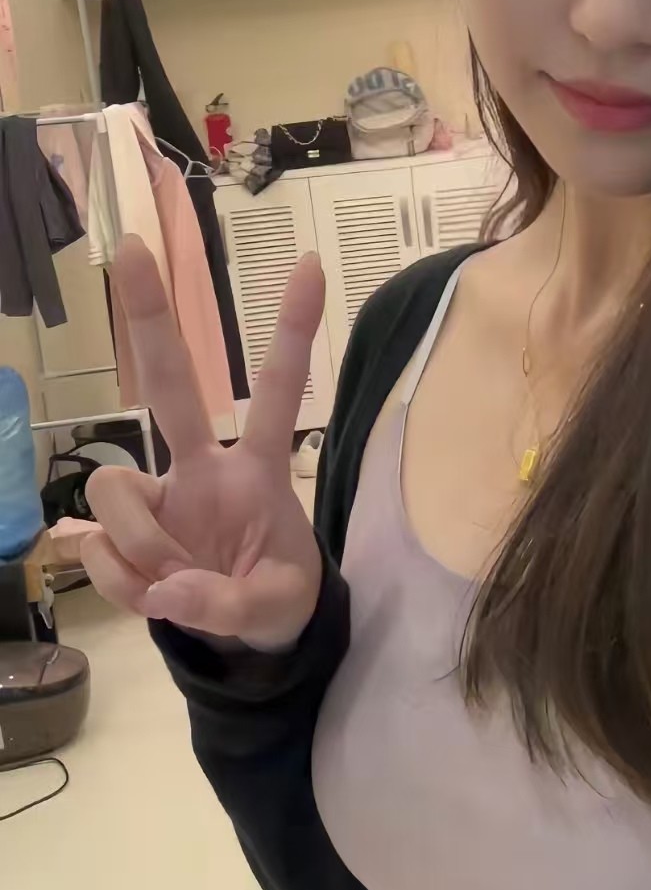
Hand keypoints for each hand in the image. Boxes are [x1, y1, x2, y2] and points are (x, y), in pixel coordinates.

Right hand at [82, 235, 326, 650]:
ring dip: (142, 548)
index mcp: (258, 468)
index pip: (279, 392)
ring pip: (118, 489)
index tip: (310, 264)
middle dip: (151, 316)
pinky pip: (101, 547)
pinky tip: (151, 592)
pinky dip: (123, 583)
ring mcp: (158, 495)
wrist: (248, 643)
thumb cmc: (280, 599)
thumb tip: (168, 590)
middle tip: (132, 246)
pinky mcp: (123, 532)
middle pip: (170, 383)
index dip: (293, 333)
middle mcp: (202, 467)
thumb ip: (228, 604)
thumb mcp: (278, 609)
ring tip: (175, 583)